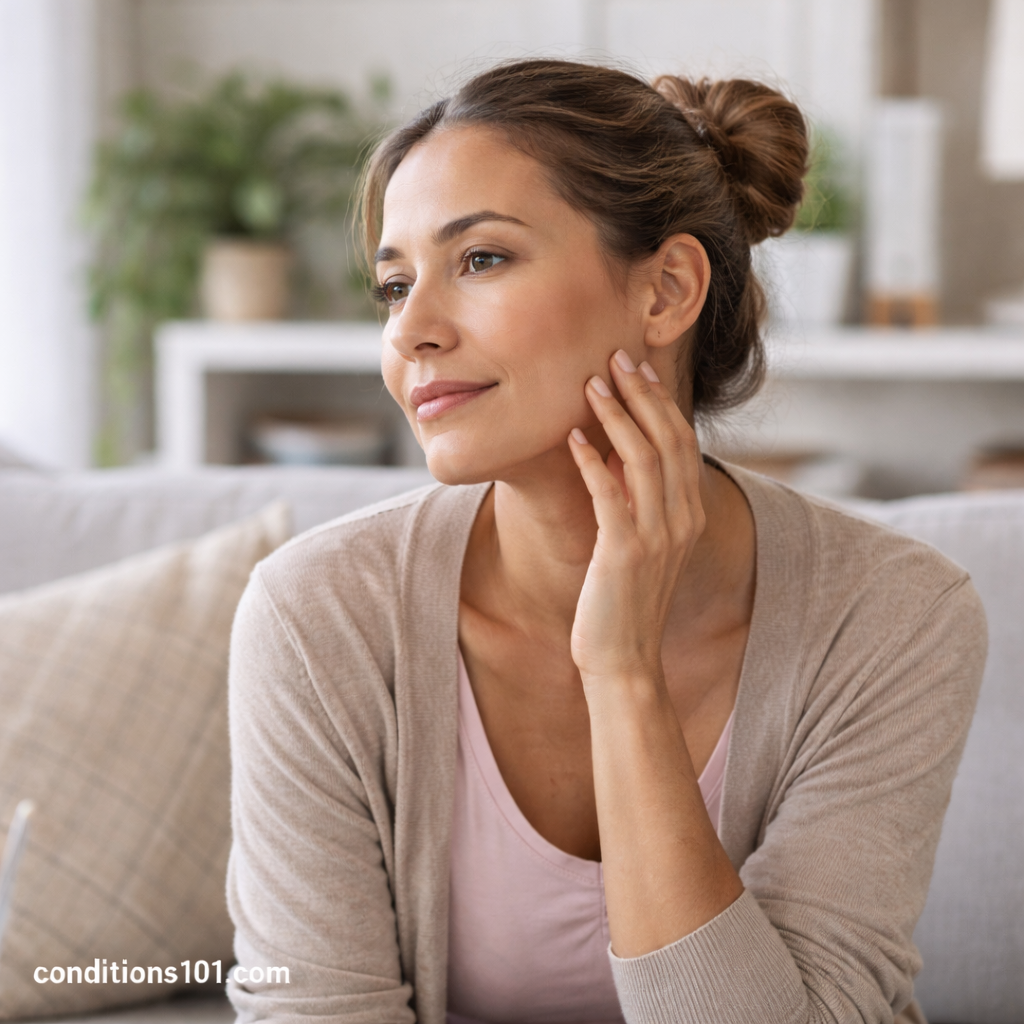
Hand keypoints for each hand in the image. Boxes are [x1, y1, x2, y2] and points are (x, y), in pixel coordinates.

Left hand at [567, 349, 704, 685]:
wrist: (624, 658)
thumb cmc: (624, 600)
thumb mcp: (640, 543)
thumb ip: (637, 500)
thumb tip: (615, 452)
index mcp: (689, 515)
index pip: (682, 443)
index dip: (661, 402)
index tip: (639, 369)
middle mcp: (681, 520)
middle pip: (668, 439)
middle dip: (642, 394)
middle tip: (616, 357)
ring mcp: (657, 536)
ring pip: (642, 458)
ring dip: (616, 415)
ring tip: (591, 384)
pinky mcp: (623, 552)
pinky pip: (609, 493)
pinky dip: (591, 460)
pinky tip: (573, 437)